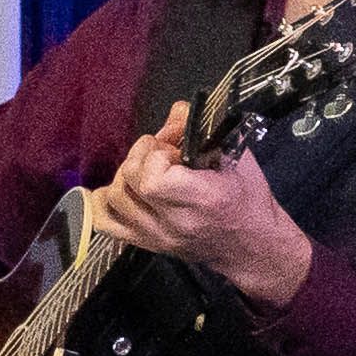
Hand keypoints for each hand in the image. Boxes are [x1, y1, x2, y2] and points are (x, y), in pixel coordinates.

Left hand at [96, 132, 317, 308]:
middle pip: (128, 183)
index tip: (175, 148)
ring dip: (125, 174)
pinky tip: (122, 187)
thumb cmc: (248, 198)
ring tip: (148, 168)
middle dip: (141, 156)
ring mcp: (157, 236)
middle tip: (163, 152)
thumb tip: (176, 110)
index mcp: (201, 199)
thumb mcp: (236, 156)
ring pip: (114, 199)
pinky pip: (105, 223)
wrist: (251, 245)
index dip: (156, 155)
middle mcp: (174, 222)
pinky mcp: (147, 244)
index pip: (152, 179)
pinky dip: (103, 201)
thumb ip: (202, 132)